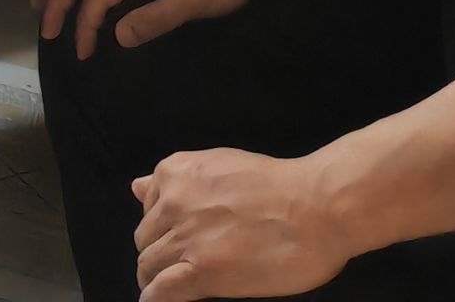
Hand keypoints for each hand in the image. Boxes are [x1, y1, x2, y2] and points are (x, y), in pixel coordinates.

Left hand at [133, 149, 350, 299]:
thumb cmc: (280, 188)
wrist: (316, 207)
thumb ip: (176, 181)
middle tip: (175, 267)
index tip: (173, 240)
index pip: (148, 209)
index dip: (160, 229)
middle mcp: (172, 202)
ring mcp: (185, 237)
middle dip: (156, 254)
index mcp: (176, 172)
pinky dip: (155, 298)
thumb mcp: (217, 166)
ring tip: (166, 288)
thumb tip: (138, 188)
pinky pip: (162, 290)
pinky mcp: (202, 270)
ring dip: (154, 279)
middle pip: (145, 239)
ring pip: (149, 265)